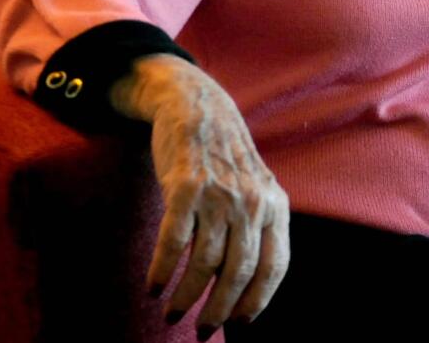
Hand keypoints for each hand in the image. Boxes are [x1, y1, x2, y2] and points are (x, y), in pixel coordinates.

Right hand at [112, 54, 290, 335]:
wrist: (199, 108)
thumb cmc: (227, 162)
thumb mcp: (258, 190)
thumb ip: (259, 229)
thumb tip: (250, 288)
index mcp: (275, 206)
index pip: (274, 266)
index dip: (257, 300)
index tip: (240, 324)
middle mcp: (251, 202)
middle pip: (239, 271)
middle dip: (219, 309)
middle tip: (201, 330)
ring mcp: (218, 194)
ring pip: (204, 262)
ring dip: (186, 296)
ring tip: (172, 313)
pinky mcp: (185, 186)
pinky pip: (174, 240)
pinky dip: (162, 269)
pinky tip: (153, 287)